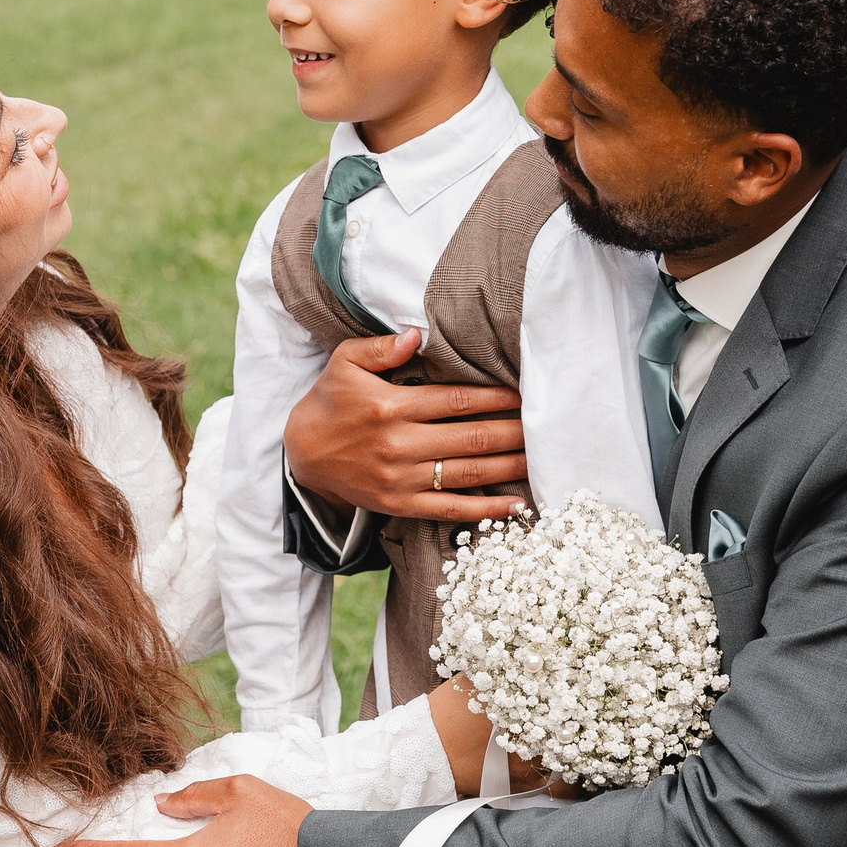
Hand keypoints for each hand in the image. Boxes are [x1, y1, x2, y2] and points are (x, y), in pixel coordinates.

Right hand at [283, 331, 527, 524]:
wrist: (303, 455)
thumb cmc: (331, 401)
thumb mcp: (345, 362)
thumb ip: (381, 347)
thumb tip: (418, 335)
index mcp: (392, 406)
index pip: (457, 401)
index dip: (495, 397)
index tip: (522, 395)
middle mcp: (400, 444)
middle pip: (471, 437)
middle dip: (513, 432)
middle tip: (544, 426)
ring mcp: (402, 479)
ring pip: (468, 473)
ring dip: (509, 467)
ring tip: (539, 458)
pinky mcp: (401, 505)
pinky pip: (451, 509)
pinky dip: (487, 510)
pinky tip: (516, 506)